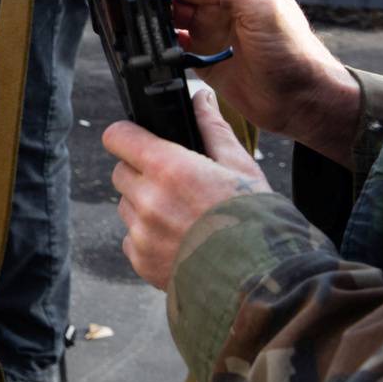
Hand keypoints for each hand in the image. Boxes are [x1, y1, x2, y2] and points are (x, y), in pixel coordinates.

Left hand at [103, 87, 271, 289]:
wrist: (264, 284)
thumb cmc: (259, 221)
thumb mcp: (241, 168)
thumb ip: (213, 129)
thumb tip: (201, 97)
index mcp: (169, 168)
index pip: (118, 136)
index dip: (128, 135)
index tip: (141, 140)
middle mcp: (148, 199)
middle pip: (121, 172)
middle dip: (141, 173)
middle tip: (176, 185)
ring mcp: (142, 233)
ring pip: (125, 206)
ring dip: (144, 207)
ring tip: (184, 218)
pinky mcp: (142, 262)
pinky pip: (131, 239)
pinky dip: (148, 239)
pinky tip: (182, 243)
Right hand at [161, 0, 358, 159]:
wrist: (301, 100)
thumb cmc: (296, 52)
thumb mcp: (264, 9)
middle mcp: (222, 2)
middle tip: (155, 1)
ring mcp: (210, 28)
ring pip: (170, 10)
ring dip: (160, 14)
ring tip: (159, 24)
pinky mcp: (201, 55)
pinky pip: (172, 42)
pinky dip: (162, 41)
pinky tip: (165, 45)